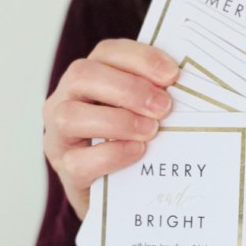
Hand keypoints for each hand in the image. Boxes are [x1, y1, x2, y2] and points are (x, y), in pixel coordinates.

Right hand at [43, 39, 179, 218]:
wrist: (115, 193)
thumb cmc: (132, 141)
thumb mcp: (142, 112)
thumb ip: (154, 95)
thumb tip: (186, 88)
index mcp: (88, 77)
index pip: (107, 52)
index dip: (140, 58)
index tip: (172, 74)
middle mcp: (65, 99)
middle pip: (83, 76)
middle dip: (129, 88)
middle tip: (164, 106)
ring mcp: (59, 135)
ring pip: (71, 115)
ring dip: (118, 120)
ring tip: (151, 130)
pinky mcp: (65, 169)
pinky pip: (81, 159)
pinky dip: (113, 153)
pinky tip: (138, 151)